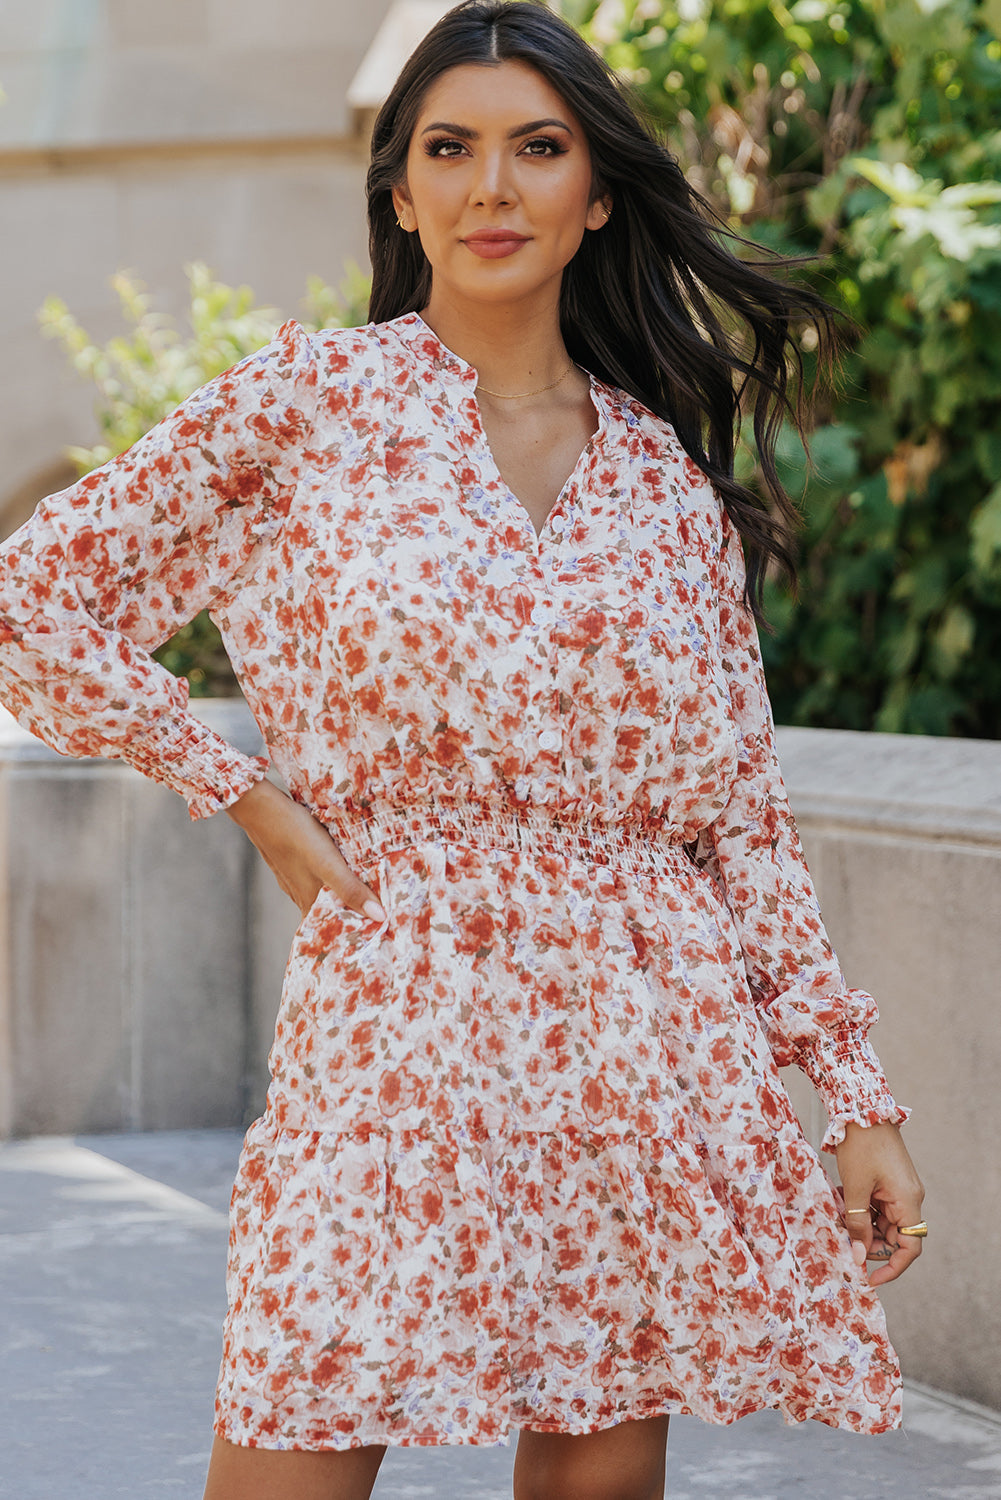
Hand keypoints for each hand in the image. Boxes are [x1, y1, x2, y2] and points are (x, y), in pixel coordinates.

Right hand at [226, 777, 385, 921]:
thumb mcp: (328, 864)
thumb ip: (350, 890)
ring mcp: (293, 877)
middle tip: (381, 911)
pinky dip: (331, 877)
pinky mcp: (292, 860)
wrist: (260, 807)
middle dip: (352, 912)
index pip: (333, 929)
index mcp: (309, 902)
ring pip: (323, 892)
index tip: (379, 932)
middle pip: (330, 910)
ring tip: (368, 891)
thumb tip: (380, 917)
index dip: (355, 932)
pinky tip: (342, 867)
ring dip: (343, 894)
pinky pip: (316, 876)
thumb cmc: (295, 835)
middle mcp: (300, 894)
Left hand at [835, 1121, 924, 1286]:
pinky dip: (860, 1208)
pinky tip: (840, 1202)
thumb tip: (858, 1255)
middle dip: (870, 1244)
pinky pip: (877, 1205)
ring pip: (882, 1221)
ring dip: (861, 1225)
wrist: (861, 1107)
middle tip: (844, 1244)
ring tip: (837, 1219)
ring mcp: (898, 1188)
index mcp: (908, 1201)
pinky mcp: (887, 1180)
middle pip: (894, 1236)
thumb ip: (856, 1223)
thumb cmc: (860, 1145)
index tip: (871, 1277)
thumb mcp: (854, 1187)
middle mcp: (908, 1196)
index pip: (910, 1247)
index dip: (892, 1266)